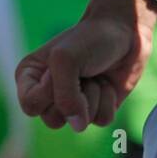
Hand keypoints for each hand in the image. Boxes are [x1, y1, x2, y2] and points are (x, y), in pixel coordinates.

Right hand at [15, 0, 156, 131]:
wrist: (126, 32)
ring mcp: (73, 103)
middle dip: (74, 96)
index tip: (58, 70)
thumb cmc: (90, 38)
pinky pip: (101, 121)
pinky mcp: (96, 108)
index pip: (30, 106)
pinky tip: (107, 82)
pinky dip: (108, 100)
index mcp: (30, 77)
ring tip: (94, 74)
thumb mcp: (66, 60)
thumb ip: (64, 97)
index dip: (48, 92)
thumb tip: (77, 125)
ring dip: (93, 97)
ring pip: (79, 123)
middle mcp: (49, 94)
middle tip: (81, 72)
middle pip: (53, 120)